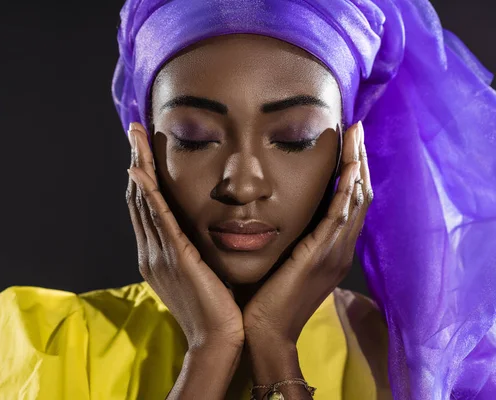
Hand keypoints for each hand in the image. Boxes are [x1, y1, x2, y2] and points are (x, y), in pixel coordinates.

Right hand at [125, 122, 244, 350]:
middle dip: (136, 162)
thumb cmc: (217, 307)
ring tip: (136, 139)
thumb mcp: (201, 272)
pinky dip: (147, 193)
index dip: (142, 176)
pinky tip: (140, 172)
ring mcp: (159, 254)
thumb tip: (201, 230)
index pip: (146, 207)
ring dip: (139, 167)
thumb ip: (195, 249)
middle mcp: (151, 251)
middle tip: (134, 132)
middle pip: (138, 198)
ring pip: (144, 202)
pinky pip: (158, 218)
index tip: (142, 149)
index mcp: (157, 254)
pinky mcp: (175, 257)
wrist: (218, 340)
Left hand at [242, 121, 372, 343]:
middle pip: (359, 195)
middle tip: (357, 129)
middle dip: (359, 160)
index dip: (351, 171)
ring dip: (358, 166)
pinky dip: (347, 190)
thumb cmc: (266, 297)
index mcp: (331, 249)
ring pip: (355, 200)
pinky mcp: (321, 256)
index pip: (349, 202)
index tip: (347, 142)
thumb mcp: (283, 260)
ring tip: (356, 136)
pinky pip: (340, 216)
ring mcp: (334, 252)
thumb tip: (273, 209)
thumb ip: (288, 237)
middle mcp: (340, 248)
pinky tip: (349, 167)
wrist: (265, 332)